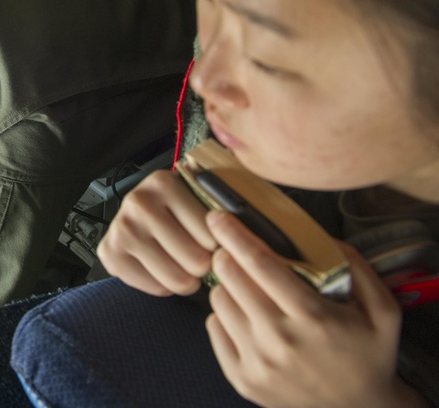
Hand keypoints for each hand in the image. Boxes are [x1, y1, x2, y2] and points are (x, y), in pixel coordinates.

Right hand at [97, 169, 216, 295]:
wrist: (133, 214)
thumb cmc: (172, 210)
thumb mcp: (195, 198)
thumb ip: (220, 211)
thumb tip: (244, 241)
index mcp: (164, 184)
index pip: (213, 234)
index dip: (218, 245)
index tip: (212, 241)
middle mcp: (139, 204)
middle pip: (196, 260)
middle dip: (202, 266)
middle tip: (196, 258)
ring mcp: (121, 229)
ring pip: (177, 279)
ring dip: (185, 279)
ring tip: (181, 264)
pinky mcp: (110, 254)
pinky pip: (155, 288)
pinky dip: (163, 285)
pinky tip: (159, 267)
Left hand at [204, 210, 424, 407]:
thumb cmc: (369, 355)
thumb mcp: (382, 311)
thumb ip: (356, 267)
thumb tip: (321, 236)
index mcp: (313, 317)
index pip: (261, 264)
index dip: (236, 235)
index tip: (218, 216)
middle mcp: (280, 340)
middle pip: (231, 279)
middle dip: (226, 255)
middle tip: (231, 250)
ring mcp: (258, 362)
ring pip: (219, 301)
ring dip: (226, 286)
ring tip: (245, 288)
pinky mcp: (242, 379)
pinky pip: (214, 328)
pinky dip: (223, 315)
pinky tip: (244, 316)